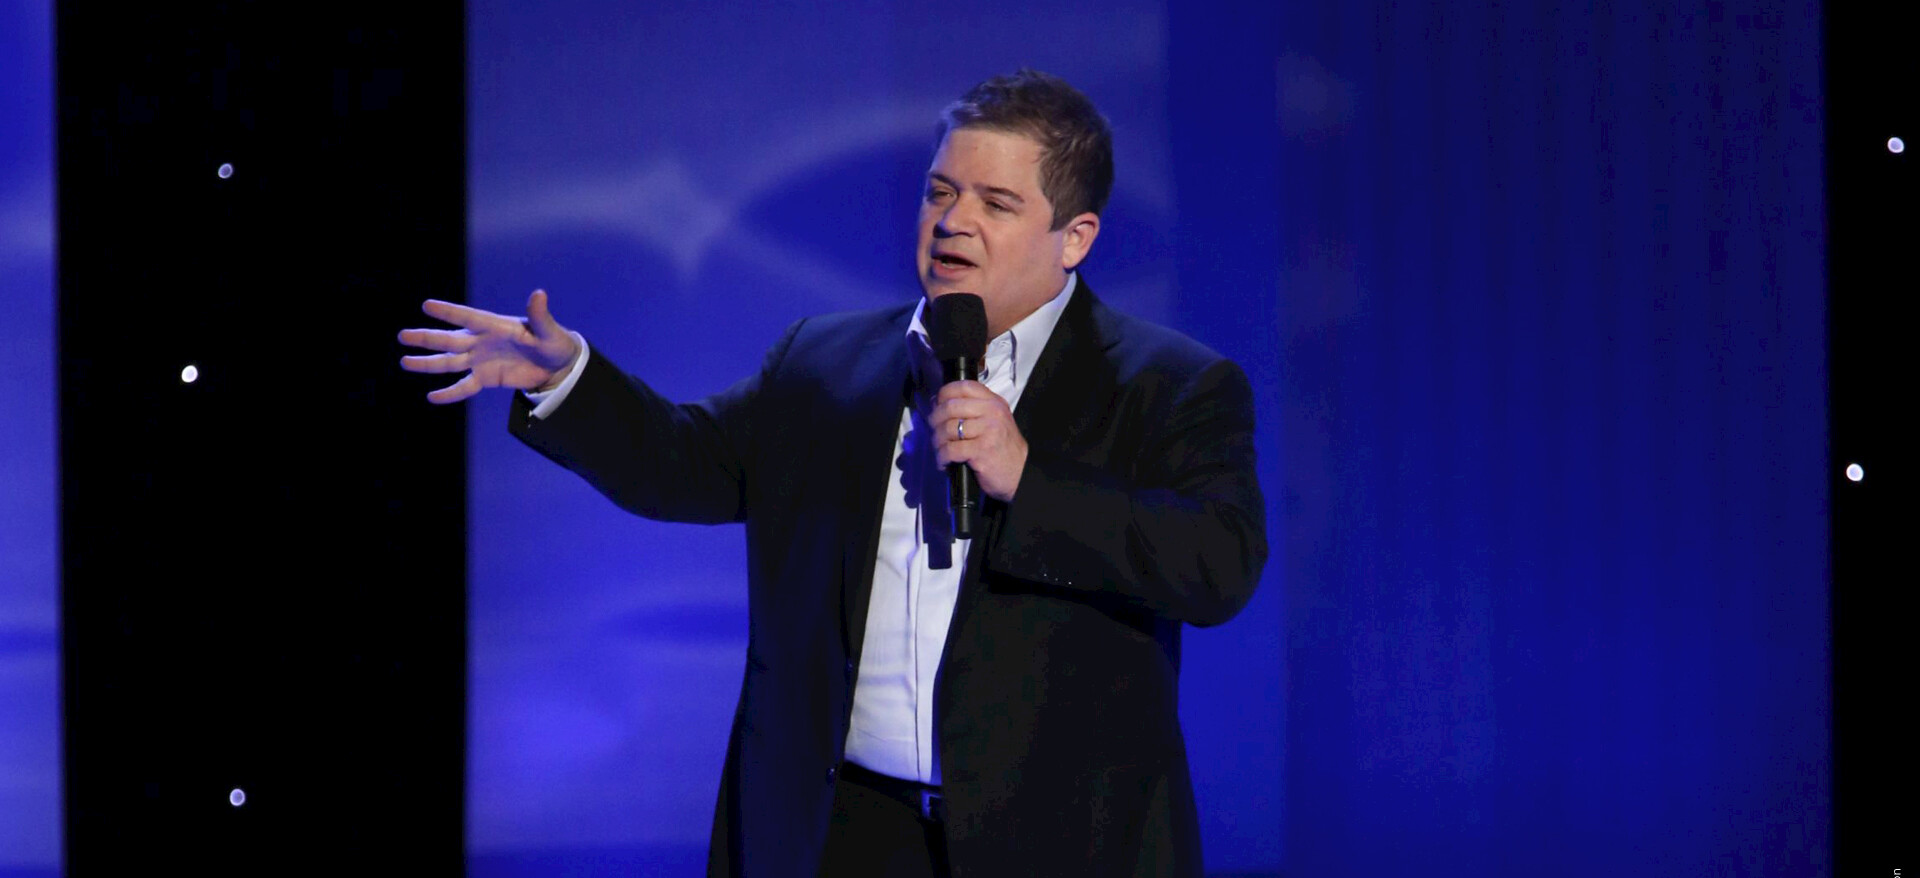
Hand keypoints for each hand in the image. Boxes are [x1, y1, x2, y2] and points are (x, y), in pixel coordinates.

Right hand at [398, 290, 581, 403]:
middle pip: (450, 340)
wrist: (557, 365)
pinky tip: (432, 397)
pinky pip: (464, 386)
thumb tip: (539, 294)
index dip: (449, 312)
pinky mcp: (485, 378)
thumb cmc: (554, 342)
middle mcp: (482, 341)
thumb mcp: (549, 331)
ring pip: (449, 362)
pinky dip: (450, 393)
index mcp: (495, 325)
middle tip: (403, 335)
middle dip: (427, 338)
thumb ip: (539, 315)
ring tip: (405, 362)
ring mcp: (481, 360)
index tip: (427, 305)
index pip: (468, 317)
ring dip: (428, 363)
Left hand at [930, 381, 1027, 501]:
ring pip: (948, 428)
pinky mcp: (982, 450)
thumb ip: (973, 409)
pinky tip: (944, 461)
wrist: (1020, 472)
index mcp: (994, 403)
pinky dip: (942, 457)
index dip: (944, 393)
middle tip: (934, 429)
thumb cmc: (1004, 448)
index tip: (937, 403)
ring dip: (937, 441)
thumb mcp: (995, 420)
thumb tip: (940, 403)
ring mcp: (988, 431)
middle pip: (951, 407)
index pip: (964, 387)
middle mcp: (992, 413)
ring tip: (939, 448)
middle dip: (935, 419)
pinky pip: (951, 449)